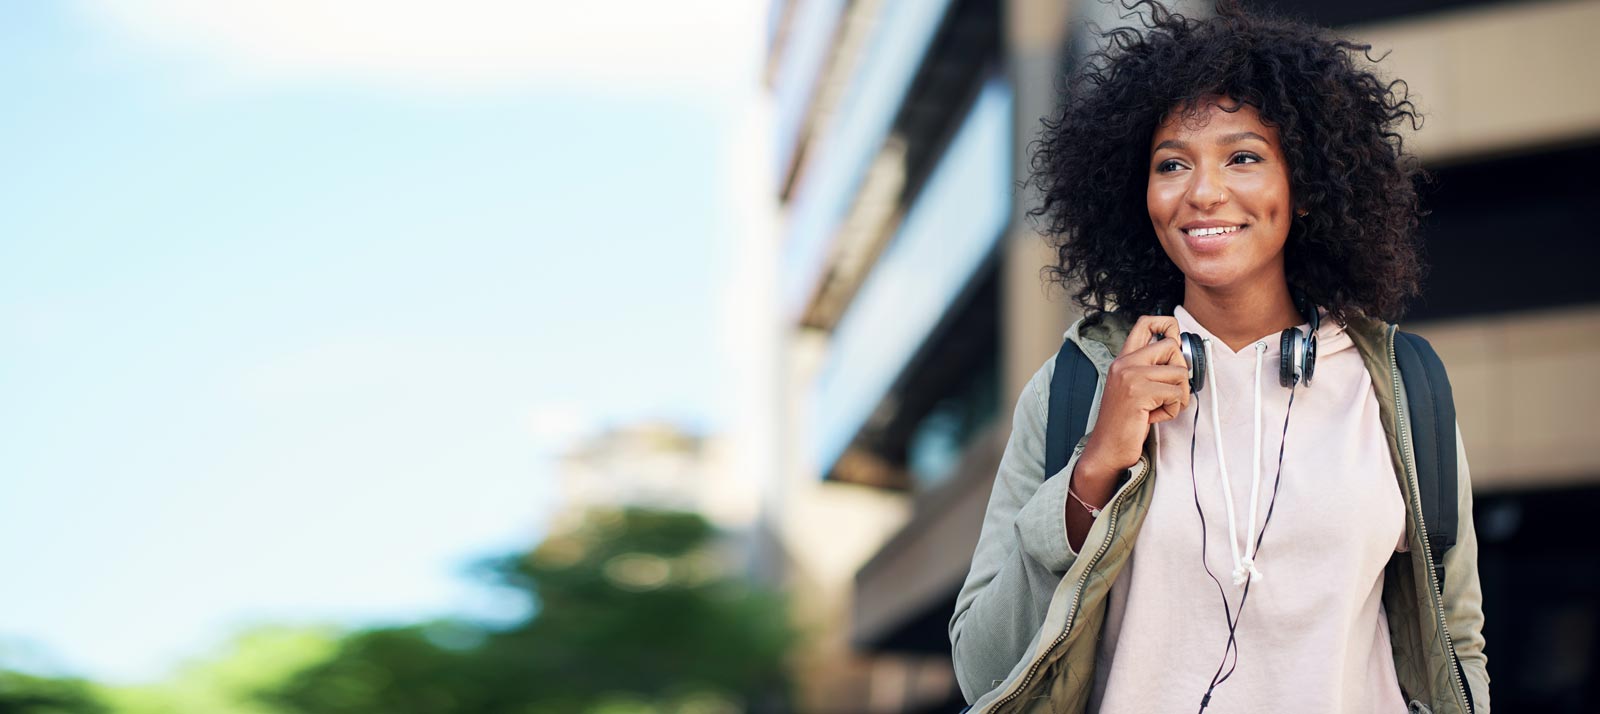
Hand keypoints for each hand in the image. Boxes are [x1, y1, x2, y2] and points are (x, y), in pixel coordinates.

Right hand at [1078, 315, 1191, 477]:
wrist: (1107, 448)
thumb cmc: (1124, 421)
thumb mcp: (1133, 387)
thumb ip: (1149, 368)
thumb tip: (1180, 352)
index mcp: (1123, 359)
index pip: (1146, 323)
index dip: (1167, 324)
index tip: (1175, 340)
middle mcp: (1124, 363)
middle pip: (1171, 345)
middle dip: (1180, 370)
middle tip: (1170, 390)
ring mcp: (1130, 377)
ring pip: (1179, 372)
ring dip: (1178, 395)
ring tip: (1159, 408)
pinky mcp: (1139, 393)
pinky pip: (1176, 394)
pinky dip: (1172, 410)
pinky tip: (1154, 417)